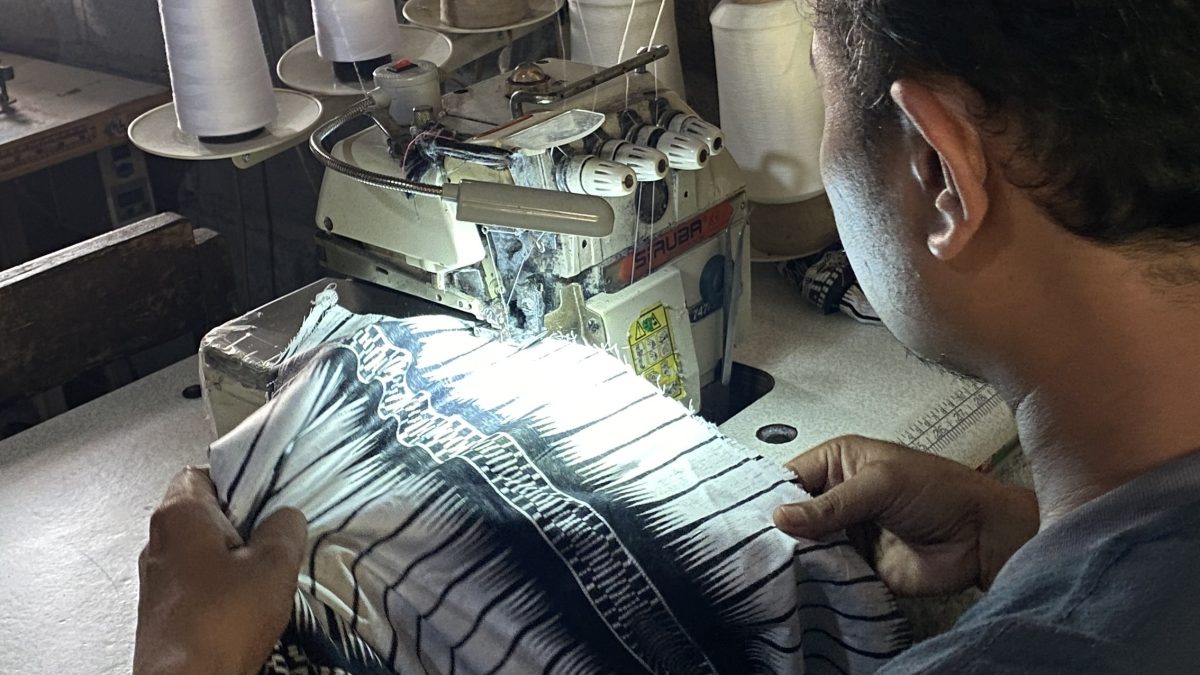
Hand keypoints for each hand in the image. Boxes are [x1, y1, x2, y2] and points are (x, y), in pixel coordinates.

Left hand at [134, 467, 306, 674]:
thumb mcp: (274, 564)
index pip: (203, 472)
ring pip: (202, 548)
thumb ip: (285, 529)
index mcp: (178, 515)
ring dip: (233, 556)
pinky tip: (245, 601)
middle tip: (273, 536)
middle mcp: (158, 540)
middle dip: (241, 521)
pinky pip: (196, 579)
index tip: (267, 495)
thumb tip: (286, 517)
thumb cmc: (224, 619)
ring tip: (265, 572)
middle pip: (204, 511)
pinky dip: (220, 583)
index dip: (238, 478)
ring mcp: (156, 577)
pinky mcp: (162, 608)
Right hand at [773, 435, 1037, 595]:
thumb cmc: (943, 492)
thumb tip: (783, 516)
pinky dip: (815, 578)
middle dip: (780, 528)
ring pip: (805, 545)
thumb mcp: (881, 484)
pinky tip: (800, 580)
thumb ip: (831, 502)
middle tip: (760, 544)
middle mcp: (838, 496)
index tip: (751, 516)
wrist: (982, 538)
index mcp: (840, 462)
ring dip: (796, 555)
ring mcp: (846, 532)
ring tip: (775, 564)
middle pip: (793, 513)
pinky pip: (826, 572)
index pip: (790, 476)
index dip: (771, 495)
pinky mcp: (857, 564)